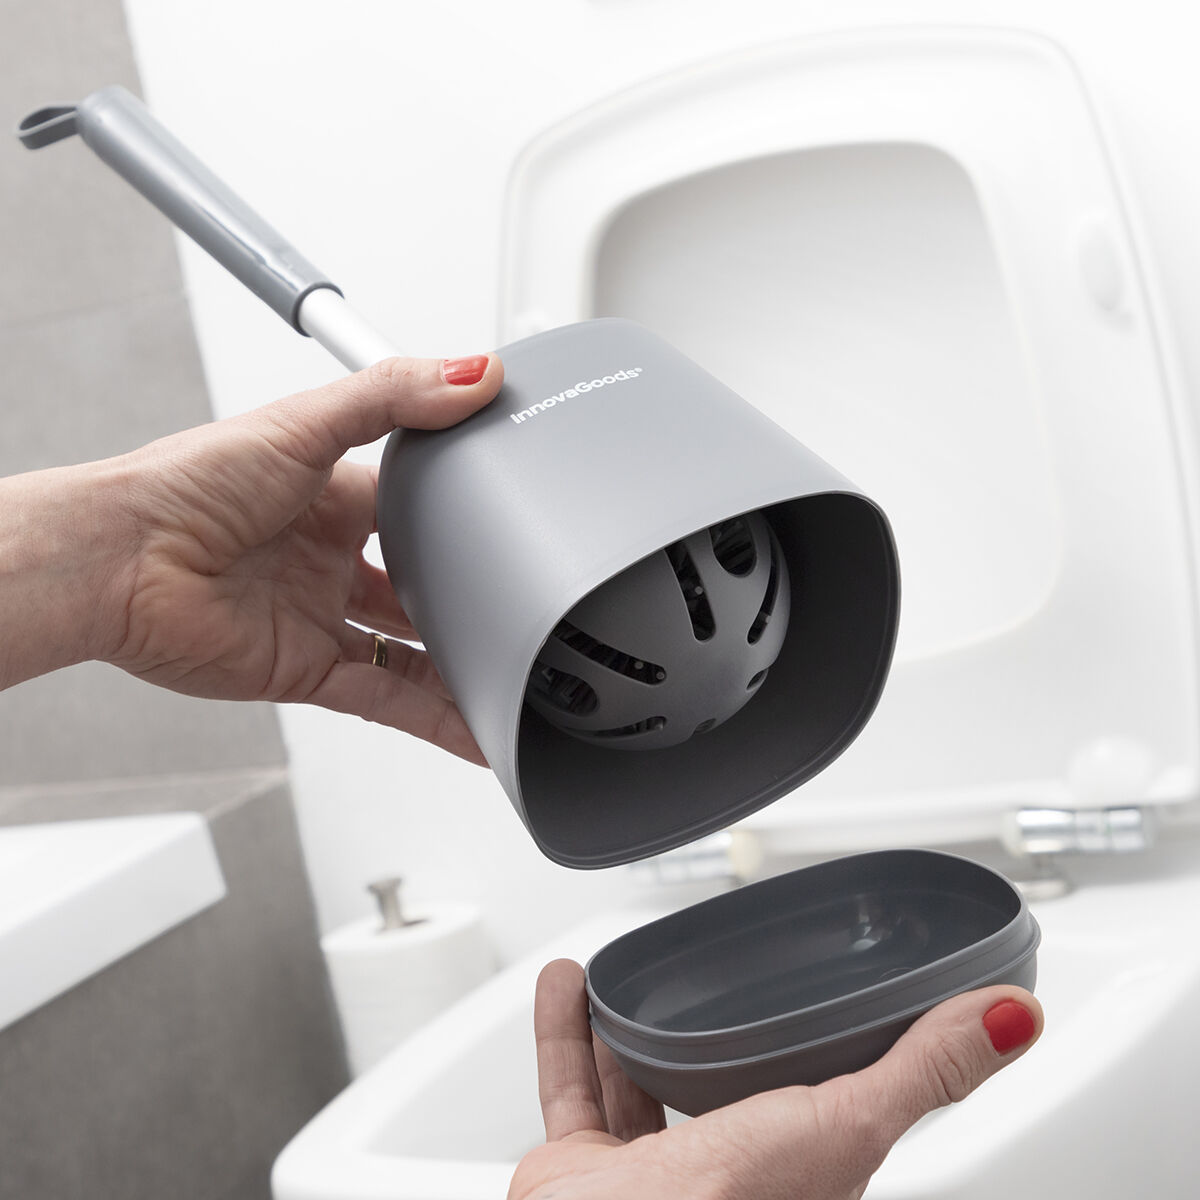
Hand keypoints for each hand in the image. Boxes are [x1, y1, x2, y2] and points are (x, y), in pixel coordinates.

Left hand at [0, 354, 502, 761]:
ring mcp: (320, 620)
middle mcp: (329, 560)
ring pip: (411, 651)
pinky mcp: (307, 672)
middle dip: (467, 600)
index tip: (516, 522)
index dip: (464, 517)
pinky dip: (436, 719)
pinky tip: (478, 729)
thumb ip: (393, 396)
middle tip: (525, 608)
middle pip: (419, 587)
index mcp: (334, 497)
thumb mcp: (304, 423)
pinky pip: (387, 698)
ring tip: (520, 676)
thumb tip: (473, 373)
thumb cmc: (187, 484)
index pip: (418, 508)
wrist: (118, 562)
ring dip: (460, 666)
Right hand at [510, 959, 1042, 1199]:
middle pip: (720, 1100)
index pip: (821, 1111)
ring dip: (627, 1030)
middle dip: (714, 1046)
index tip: (820, 1006)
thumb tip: (1014, 1017)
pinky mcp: (580, 1167)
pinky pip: (568, 1085)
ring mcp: (645, 1176)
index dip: (824, 1062)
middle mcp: (720, 1178)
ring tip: (629, 982)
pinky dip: (563, 1030)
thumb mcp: (843, 1124)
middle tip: (716, 996)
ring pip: (634, 1090)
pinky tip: (569, 986)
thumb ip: (922, 1069)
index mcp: (794, 1173)